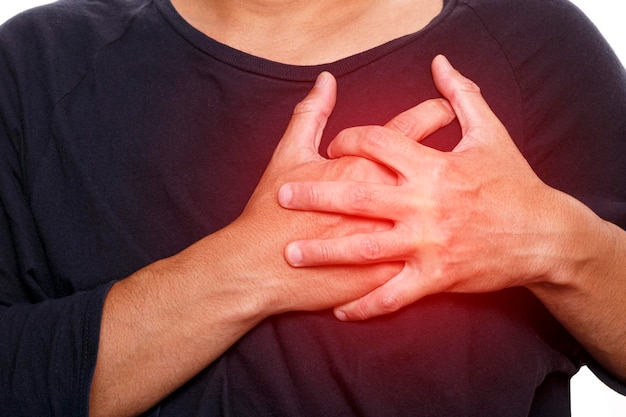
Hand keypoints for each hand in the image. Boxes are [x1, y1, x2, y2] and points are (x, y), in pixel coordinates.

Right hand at [224, 70, 454, 315]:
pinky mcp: (392, 273)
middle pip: (435, 167)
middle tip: (470, 144)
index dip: (433, 113)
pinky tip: (447, 241)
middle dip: (458, 154)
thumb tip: (326, 81)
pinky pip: (426, 260)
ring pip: (439, 217)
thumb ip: (311, 114)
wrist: (264, 268)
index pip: (410, 129)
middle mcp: (388, 201)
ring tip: (465, 192)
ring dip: (456, 203)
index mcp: (365, 166)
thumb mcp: (289, 154)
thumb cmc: (274, 210)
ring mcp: (395, 239)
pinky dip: (440, 249)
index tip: (445, 109)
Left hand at [278, 55, 563, 319]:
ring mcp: (428, 244)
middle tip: (282, 195)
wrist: (544, 235)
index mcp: (433, 166)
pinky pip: (393, 296)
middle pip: (358, 195)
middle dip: (315, 195)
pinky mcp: (436, 278)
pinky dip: (365, 306)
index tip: (333, 146)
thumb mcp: (490, 132)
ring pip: (366, 249)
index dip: (349, 139)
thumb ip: (461, 95)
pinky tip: (340, 311)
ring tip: (291, 254)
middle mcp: (425, 204)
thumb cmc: (513, 183)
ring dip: (325, 252)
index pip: (377, 142)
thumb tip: (441, 63)